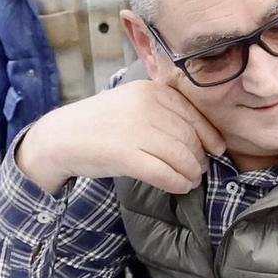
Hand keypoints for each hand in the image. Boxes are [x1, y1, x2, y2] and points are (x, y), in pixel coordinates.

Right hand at [14, 78, 225, 194]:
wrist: (60, 136)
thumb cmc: (101, 123)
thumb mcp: (134, 104)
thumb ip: (164, 113)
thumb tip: (203, 138)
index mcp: (152, 90)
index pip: (193, 114)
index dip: (209, 135)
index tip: (217, 149)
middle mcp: (147, 106)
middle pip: (189, 137)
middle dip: (199, 157)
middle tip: (200, 169)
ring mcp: (136, 130)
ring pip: (180, 156)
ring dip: (191, 172)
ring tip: (191, 180)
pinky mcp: (125, 155)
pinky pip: (163, 172)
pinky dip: (177, 182)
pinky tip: (181, 187)